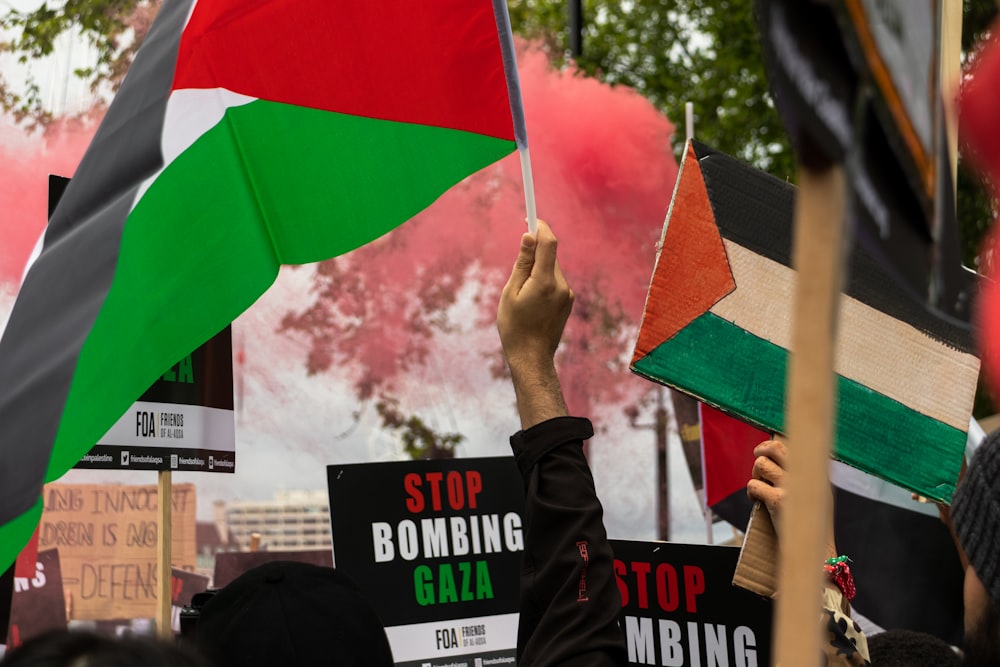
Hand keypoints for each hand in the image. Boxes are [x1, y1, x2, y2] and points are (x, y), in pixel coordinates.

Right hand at [497, 220, 573, 372]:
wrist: (532, 357)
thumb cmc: (515, 326)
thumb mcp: (511, 292)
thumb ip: (522, 263)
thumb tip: (529, 236)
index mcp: (545, 282)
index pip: (549, 243)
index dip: (541, 227)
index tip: (530, 218)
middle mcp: (561, 285)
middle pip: (550, 256)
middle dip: (535, 255)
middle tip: (517, 272)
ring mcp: (567, 294)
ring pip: (552, 269)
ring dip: (538, 271)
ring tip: (523, 295)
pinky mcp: (568, 301)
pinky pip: (555, 282)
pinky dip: (543, 282)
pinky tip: (533, 303)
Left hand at [747, 438, 837, 560]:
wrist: (815, 551)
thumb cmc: (812, 525)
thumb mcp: (817, 496)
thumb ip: (804, 478)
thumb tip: (777, 458)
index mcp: (817, 474)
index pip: (795, 446)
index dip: (773, 445)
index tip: (764, 449)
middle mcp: (806, 477)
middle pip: (776, 448)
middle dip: (762, 450)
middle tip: (756, 457)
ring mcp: (792, 487)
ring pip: (761, 465)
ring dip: (755, 475)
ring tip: (759, 488)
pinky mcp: (778, 500)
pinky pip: (754, 485)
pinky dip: (751, 492)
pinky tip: (756, 501)